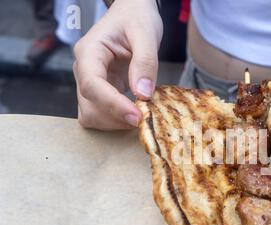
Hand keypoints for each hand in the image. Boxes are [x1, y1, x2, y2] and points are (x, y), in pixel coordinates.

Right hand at [73, 0, 161, 129]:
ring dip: (115, 123)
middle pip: (89, 106)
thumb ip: (145, 61)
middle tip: (145, 119)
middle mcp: (84, 70)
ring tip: (141, 116)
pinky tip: (135, 114)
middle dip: (116, 118)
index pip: (92, 85)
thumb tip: (143, 94)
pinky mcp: (100, 92)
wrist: (132, 14)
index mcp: (89, 52)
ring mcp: (89, 83)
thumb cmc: (136, 19)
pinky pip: (101, 115)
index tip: (137, 116)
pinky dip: (116, 121)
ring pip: (91, 115)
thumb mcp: (146, 33)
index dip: (113, 105)